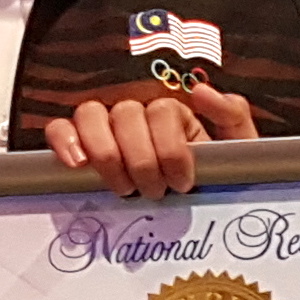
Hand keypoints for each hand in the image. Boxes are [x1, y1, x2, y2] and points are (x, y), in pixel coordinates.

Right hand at [45, 79, 257, 198]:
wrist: (200, 207)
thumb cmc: (213, 177)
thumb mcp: (238, 147)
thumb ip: (232, 115)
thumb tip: (202, 91)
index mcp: (171, 111)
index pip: (160, 112)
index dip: (171, 150)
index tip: (183, 182)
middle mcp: (136, 113)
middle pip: (126, 116)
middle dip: (142, 161)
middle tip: (154, 191)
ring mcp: (105, 128)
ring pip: (91, 116)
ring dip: (106, 155)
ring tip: (123, 187)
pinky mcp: (79, 146)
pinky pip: (60, 129)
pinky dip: (64, 140)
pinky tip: (77, 163)